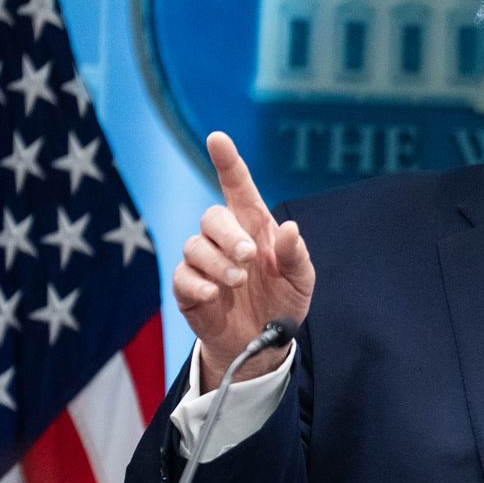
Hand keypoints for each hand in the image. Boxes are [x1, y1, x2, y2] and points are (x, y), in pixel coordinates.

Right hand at [174, 131, 313, 382]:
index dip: (227, 161)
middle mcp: (225, 239)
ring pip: (195, 246)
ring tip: (238, 282)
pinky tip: (216, 295)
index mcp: (254, 226)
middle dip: (229, 235)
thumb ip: (296, 255)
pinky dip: (199, 284)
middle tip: (248, 257)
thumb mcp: (301, 280)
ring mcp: (204, 263)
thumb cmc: (283, 302)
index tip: (217, 138)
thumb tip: (289, 229)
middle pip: (212, 217)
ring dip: (218, 263)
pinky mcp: (188, 288)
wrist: (264, 344)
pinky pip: (182, 276)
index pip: (237, 186)